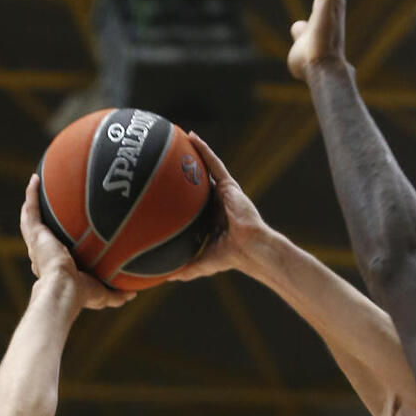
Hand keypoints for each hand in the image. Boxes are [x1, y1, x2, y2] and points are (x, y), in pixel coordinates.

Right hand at [21, 175, 134, 310]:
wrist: (64, 289)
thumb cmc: (81, 295)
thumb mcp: (103, 295)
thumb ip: (117, 294)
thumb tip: (133, 293)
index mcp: (55, 268)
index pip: (54, 255)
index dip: (56, 246)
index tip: (65, 239)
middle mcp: (43, 255)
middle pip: (41, 235)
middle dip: (42, 223)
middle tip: (49, 209)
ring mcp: (37, 243)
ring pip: (31, 220)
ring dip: (32, 203)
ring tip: (36, 186)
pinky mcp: (35, 235)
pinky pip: (32, 209)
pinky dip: (31, 193)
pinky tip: (35, 178)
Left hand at [168, 134, 270, 280]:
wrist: (252, 250)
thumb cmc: (233, 258)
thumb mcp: (203, 264)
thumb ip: (186, 269)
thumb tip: (166, 278)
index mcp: (212, 220)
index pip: (193, 204)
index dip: (180, 195)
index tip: (164, 189)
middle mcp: (217, 203)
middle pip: (197, 183)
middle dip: (185, 170)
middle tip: (166, 159)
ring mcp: (224, 193)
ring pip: (205, 168)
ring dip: (193, 153)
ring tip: (177, 138)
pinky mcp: (229, 185)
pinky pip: (214, 163)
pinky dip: (204, 150)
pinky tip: (191, 136)